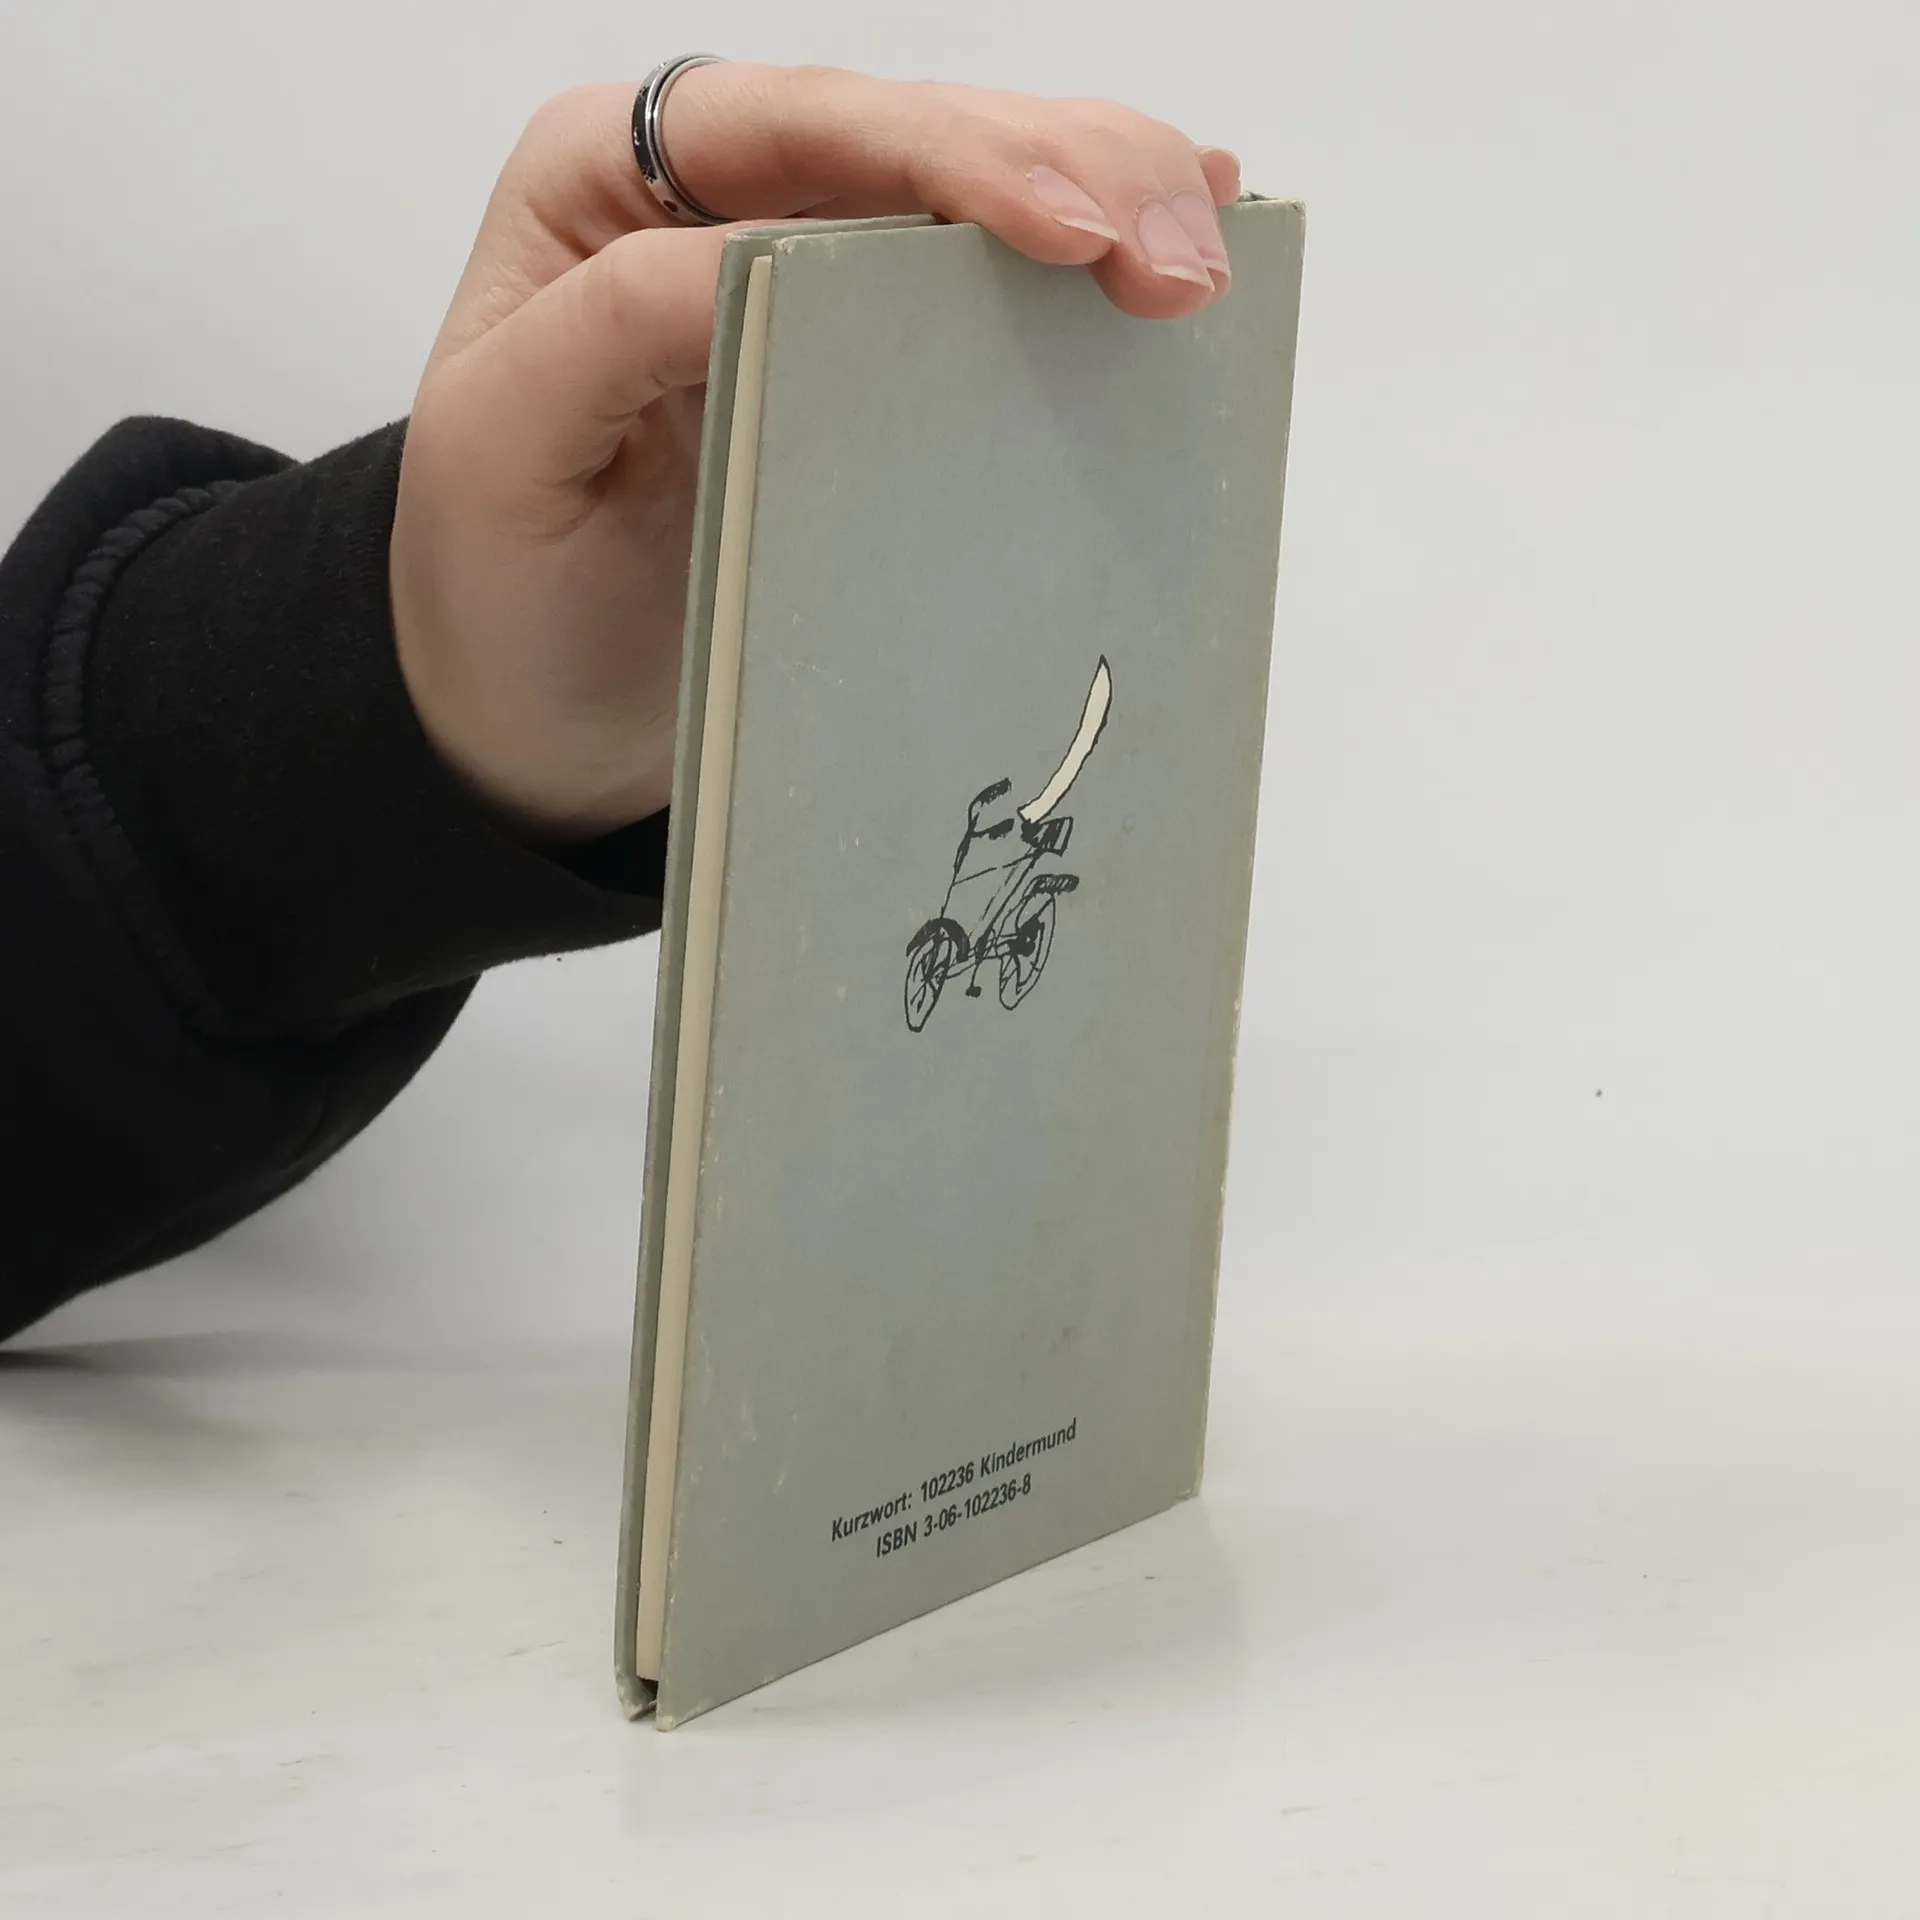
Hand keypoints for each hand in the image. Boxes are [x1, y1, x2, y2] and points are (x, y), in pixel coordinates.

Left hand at [389, 66, 1240, 840]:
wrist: (525, 705)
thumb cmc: (502, 583)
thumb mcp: (513, 445)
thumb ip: (623, 325)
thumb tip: (782, 255)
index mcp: (612, 182)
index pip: (807, 126)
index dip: (952, 162)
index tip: (1071, 237)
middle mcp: (714, 193)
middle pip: (914, 134)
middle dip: (1066, 169)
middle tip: (1184, 255)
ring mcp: (803, 268)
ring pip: (971, 189)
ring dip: (1104, 200)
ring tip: (1207, 247)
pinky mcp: (863, 359)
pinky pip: (979, 282)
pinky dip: (1084, 251)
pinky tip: (1174, 230)